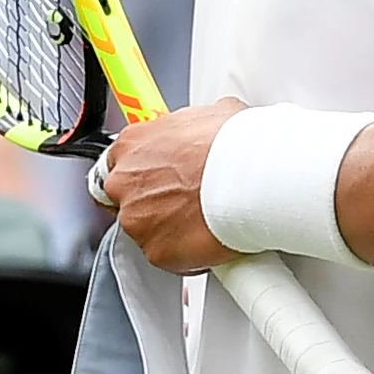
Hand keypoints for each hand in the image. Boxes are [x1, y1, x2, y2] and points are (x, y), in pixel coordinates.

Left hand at [95, 99, 244, 273]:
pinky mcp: (155, 251)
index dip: (146, 172)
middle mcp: (125, 181)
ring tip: (204, 218)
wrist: (251, 178)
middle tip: (188, 199)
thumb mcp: (213, 117)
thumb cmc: (234, 145)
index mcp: (132, 144)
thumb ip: (193, 130)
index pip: (121, 162)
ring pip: (146, 229)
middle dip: (154, 202)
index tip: (163, 177)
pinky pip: (167, 256)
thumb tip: (210, 131)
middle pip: (128, 197)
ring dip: (170, 227)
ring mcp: (136, 219)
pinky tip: (209, 237)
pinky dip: (186, 252)